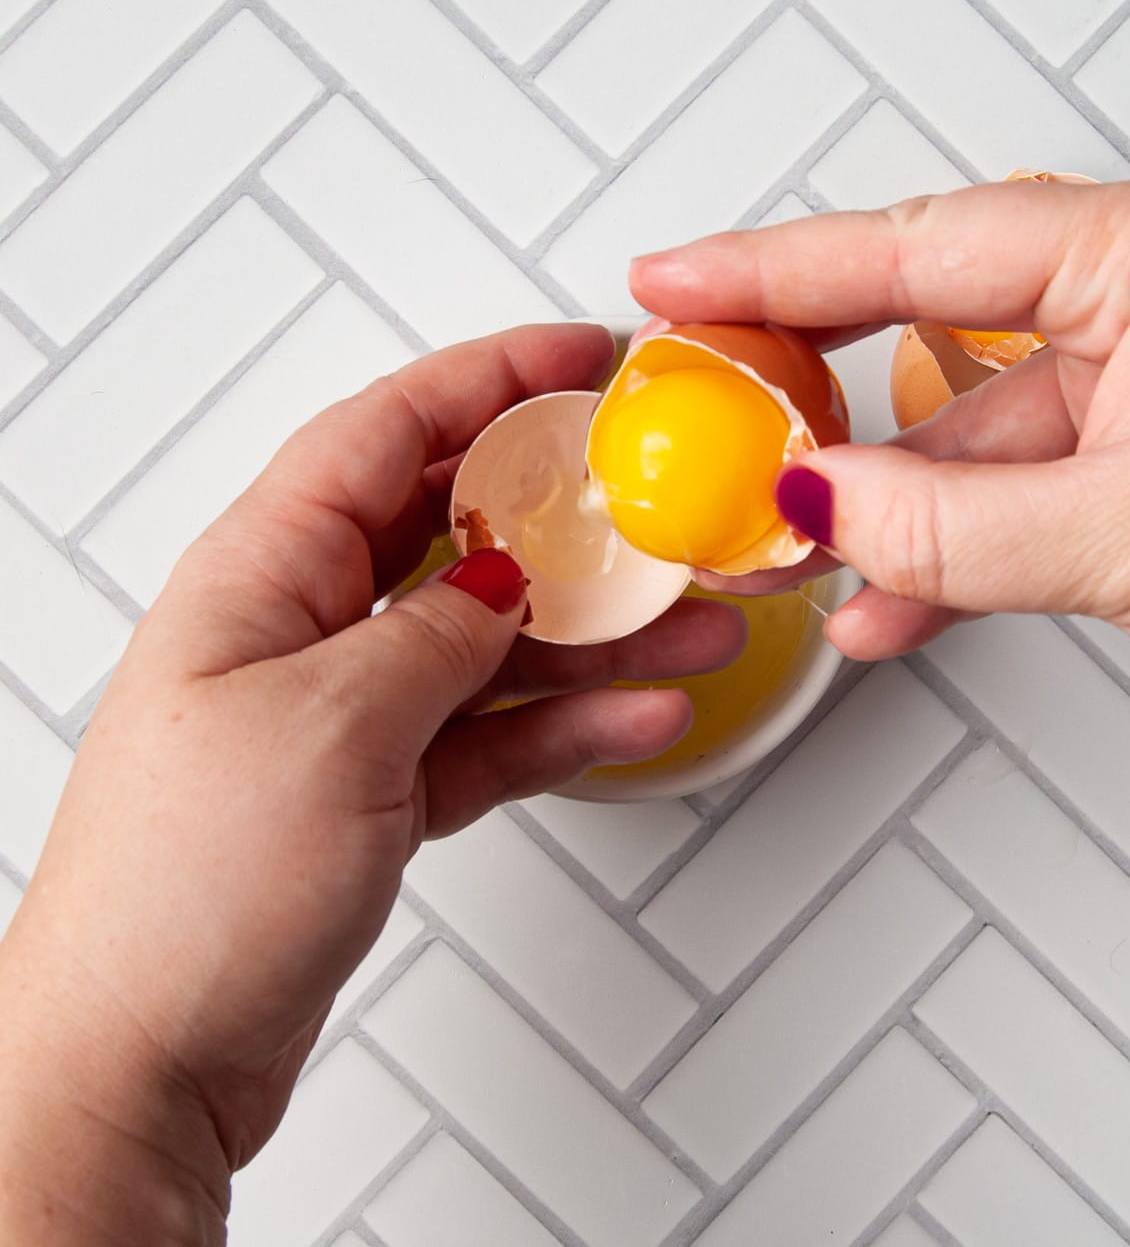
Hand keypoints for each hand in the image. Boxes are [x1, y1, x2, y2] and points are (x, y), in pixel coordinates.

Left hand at [0, 324, 744, 1243]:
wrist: (145, 1061)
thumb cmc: (185, 888)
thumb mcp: (331, 724)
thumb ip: (433, 635)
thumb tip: (500, 584)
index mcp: (261, 571)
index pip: (387, 432)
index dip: (489, 379)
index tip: (579, 360)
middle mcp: (300, 627)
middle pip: (454, 528)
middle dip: (563, 510)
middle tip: (654, 497)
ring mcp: (343, 711)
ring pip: (490, 637)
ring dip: (596, 630)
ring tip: (692, 621)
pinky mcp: (375, 790)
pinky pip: (490, 730)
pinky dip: (564, 723)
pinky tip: (637, 715)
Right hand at [631, 173, 1129, 667]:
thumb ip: (960, 526)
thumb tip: (819, 502)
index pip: (917, 246)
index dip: (773, 270)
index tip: (672, 284)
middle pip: (918, 317)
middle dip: (799, 383)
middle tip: (698, 395)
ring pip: (958, 429)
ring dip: (865, 505)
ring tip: (770, 551)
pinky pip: (1011, 490)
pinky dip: (942, 550)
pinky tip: (879, 603)